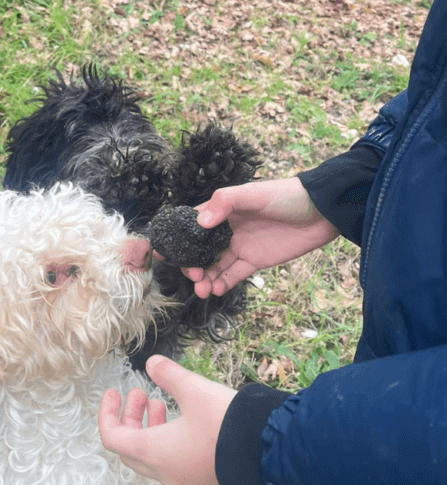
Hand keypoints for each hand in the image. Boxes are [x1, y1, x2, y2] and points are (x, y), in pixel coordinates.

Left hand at [98, 355, 235, 484]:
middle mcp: (164, 469)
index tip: (114, 392)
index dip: (107, 413)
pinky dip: (165, 437)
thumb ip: (169, 375)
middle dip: (128, 418)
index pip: (112, 437)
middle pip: (128, 447)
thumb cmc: (226, 424)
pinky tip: (181, 417)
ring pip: (149, 454)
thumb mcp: (194, 389)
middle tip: (138, 394)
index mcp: (153, 451)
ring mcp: (182, 476)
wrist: (268, 455)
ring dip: (148, 426)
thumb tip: (152, 363)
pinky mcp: (200, 476)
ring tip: (158, 401)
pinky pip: (169, 459)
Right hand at [180, 177, 339, 297]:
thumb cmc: (286, 195)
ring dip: (205, 278)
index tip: (163, 252)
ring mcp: (240, 246)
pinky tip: (216, 290)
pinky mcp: (255, 261)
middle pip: (200, 250)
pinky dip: (223, 283)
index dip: (177, 238)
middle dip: (191, 264)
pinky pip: (234, 274)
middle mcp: (227, 229)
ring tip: (201, 290)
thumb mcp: (253, 194)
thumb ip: (225, 203)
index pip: (192, 224)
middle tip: (192, 275)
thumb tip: (200, 222)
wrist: (322, 212)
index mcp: (223, 210)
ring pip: (215, 265)